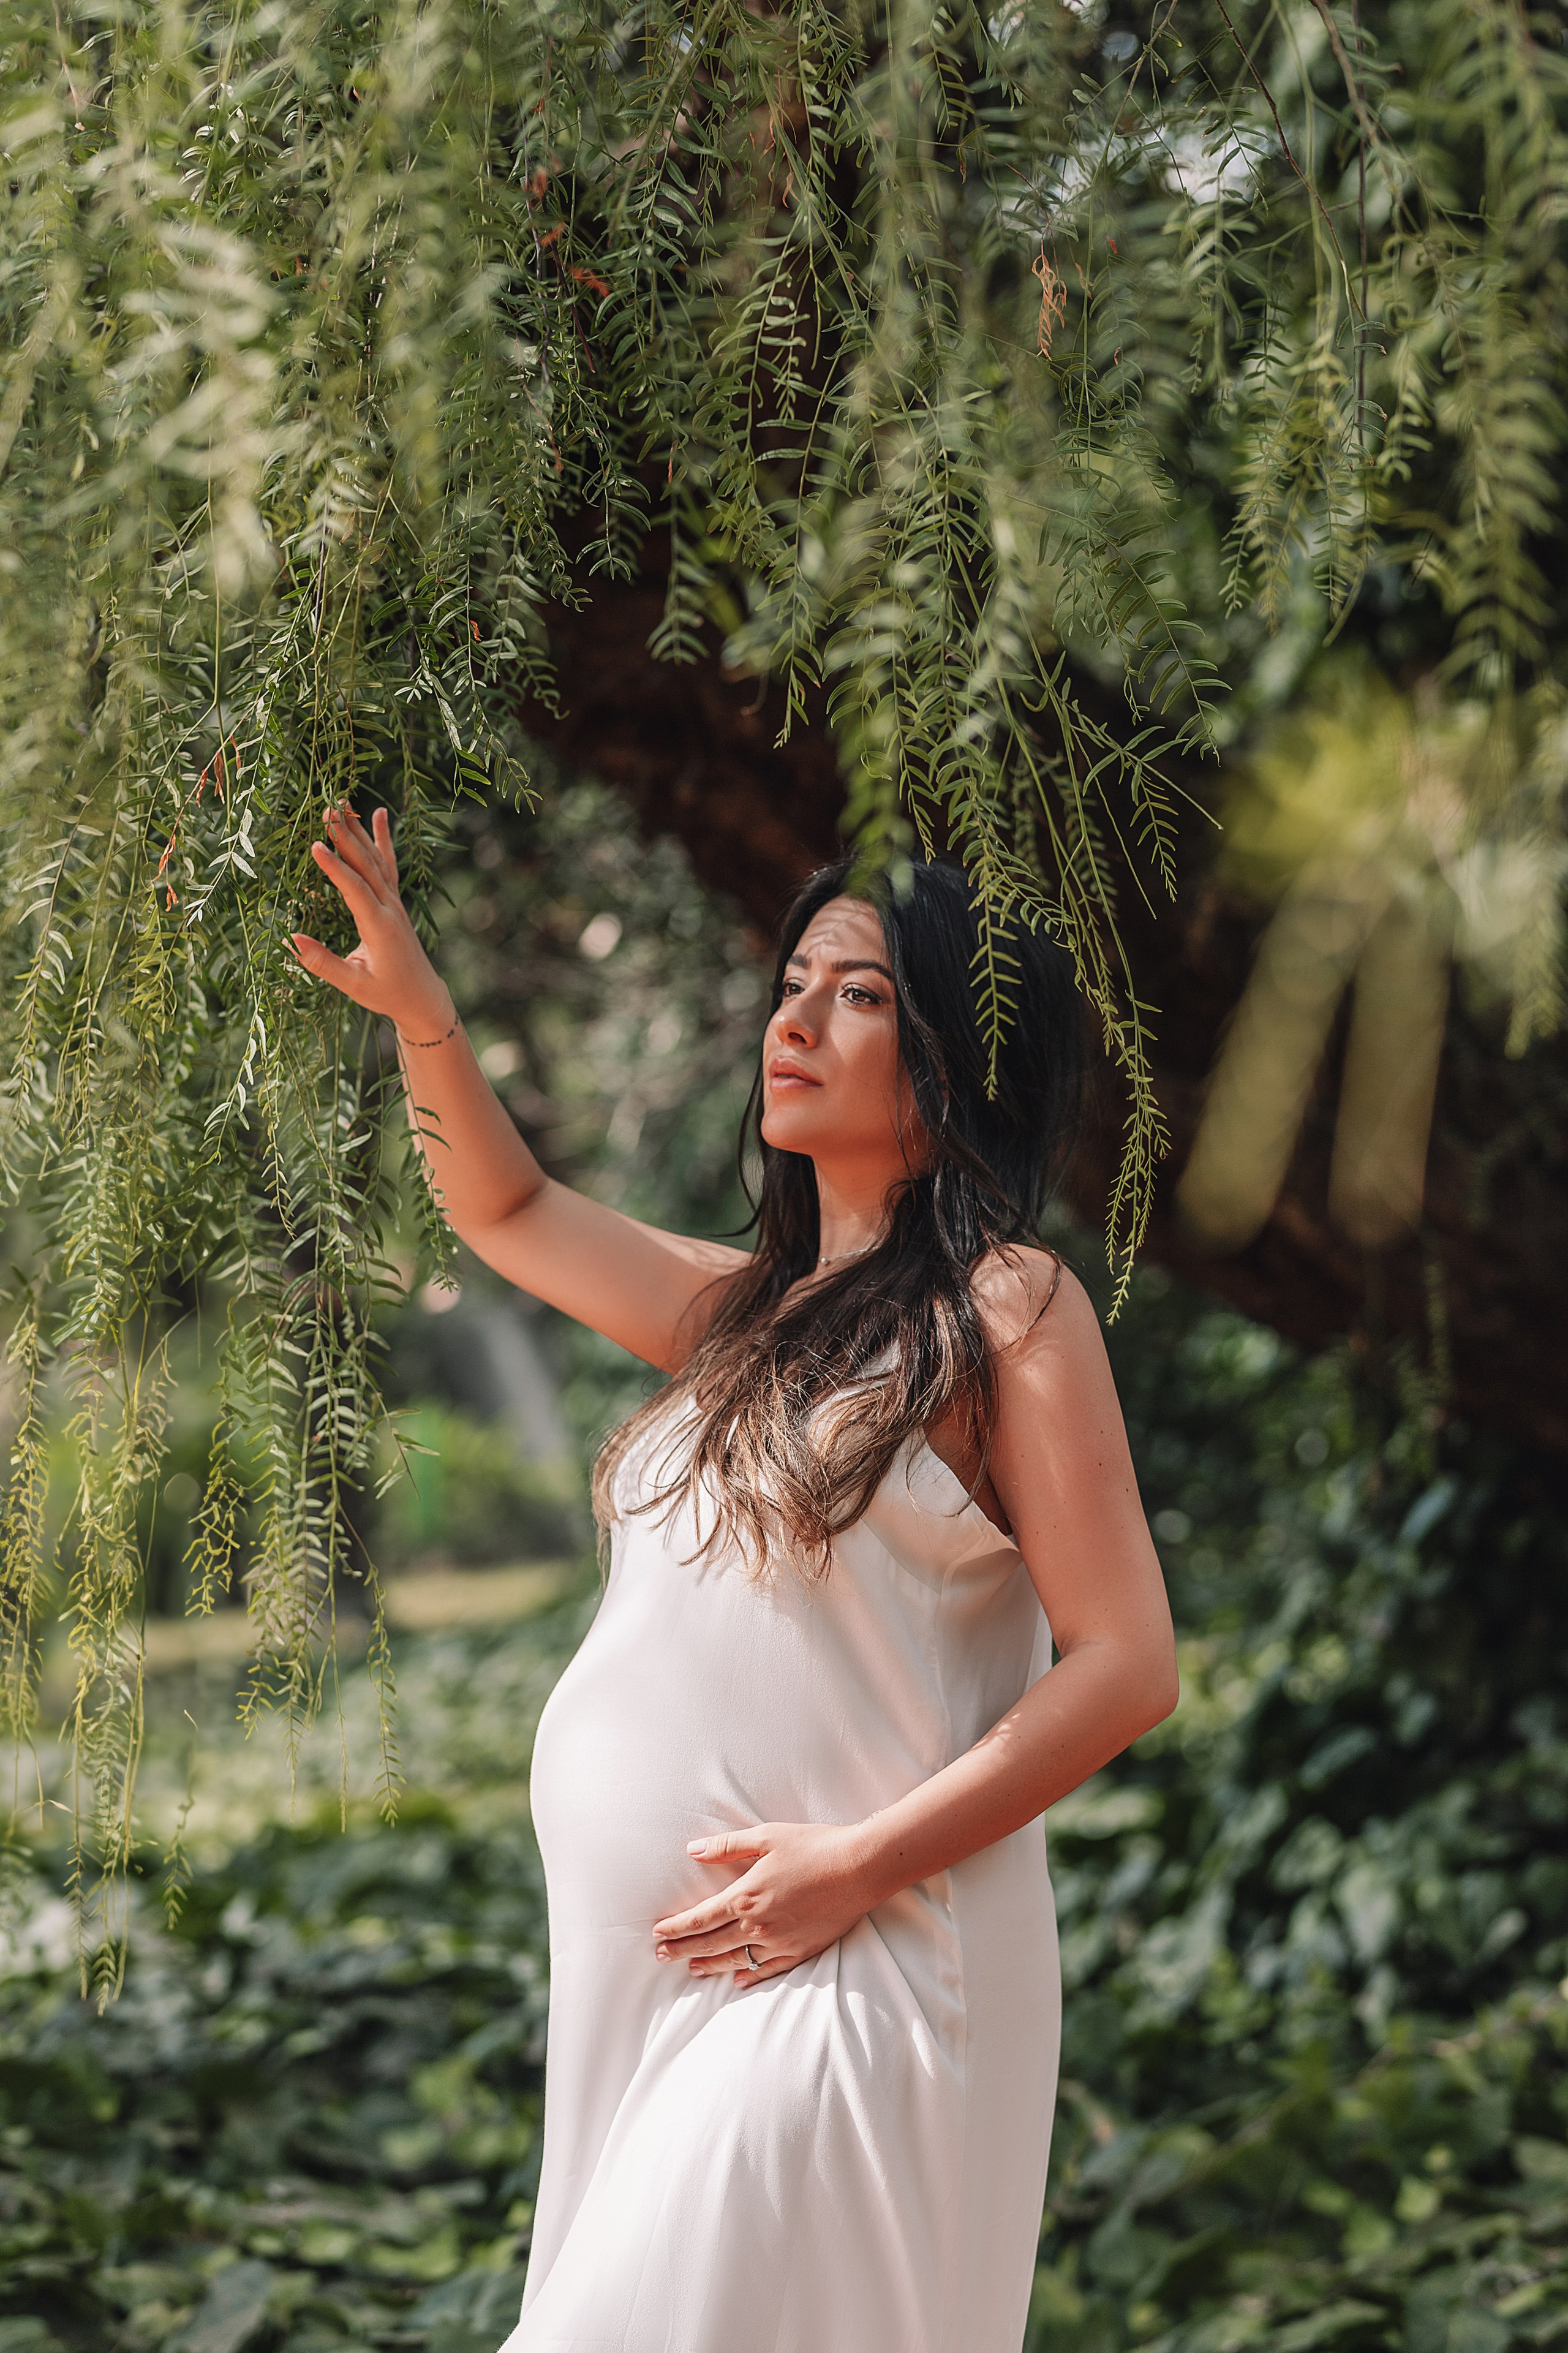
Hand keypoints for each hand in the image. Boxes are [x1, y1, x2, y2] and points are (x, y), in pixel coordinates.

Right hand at [291, 804, 453, 1039]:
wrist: (423, 997)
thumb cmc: (388, 993)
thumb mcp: (355, 984)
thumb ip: (324, 963)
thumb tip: (291, 940)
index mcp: (379, 926)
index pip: (354, 890)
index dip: (335, 867)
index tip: (315, 845)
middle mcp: (390, 908)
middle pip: (366, 865)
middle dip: (345, 836)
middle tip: (327, 808)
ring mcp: (395, 902)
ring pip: (376, 860)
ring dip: (359, 831)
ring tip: (344, 803)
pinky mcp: (395, 901)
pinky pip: (389, 865)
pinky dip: (384, 839)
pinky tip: (380, 815)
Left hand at [652, 1822, 875, 1985]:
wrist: (859, 1868)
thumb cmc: (813, 1845)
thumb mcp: (766, 1836)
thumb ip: (727, 1847)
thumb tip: (693, 1850)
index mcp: (745, 1896)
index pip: (700, 1918)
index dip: (676, 1928)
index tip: (657, 1934)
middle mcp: (758, 1925)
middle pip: (711, 1943)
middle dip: (683, 1950)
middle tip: (661, 1957)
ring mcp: (780, 1942)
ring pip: (736, 1960)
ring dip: (710, 1965)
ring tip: (692, 1968)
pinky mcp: (801, 1950)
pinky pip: (769, 1970)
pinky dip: (750, 1976)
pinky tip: (739, 1980)